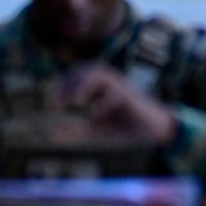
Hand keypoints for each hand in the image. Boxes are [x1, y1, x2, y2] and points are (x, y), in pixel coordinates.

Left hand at [52, 64, 175, 144]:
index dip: (62, 86)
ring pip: (99, 74)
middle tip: (56, 103)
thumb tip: (52, 134)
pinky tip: (93, 115)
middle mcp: (110, 79)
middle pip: (85, 70)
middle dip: (69, 85)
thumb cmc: (125, 124)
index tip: (53, 104)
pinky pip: (115, 94)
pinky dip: (103, 103)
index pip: (76, 75)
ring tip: (74, 101)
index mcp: (100, 83)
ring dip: (84, 85)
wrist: (153, 129)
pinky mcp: (131, 96)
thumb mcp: (97, 128)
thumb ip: (77, 129)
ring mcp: (121, 86)